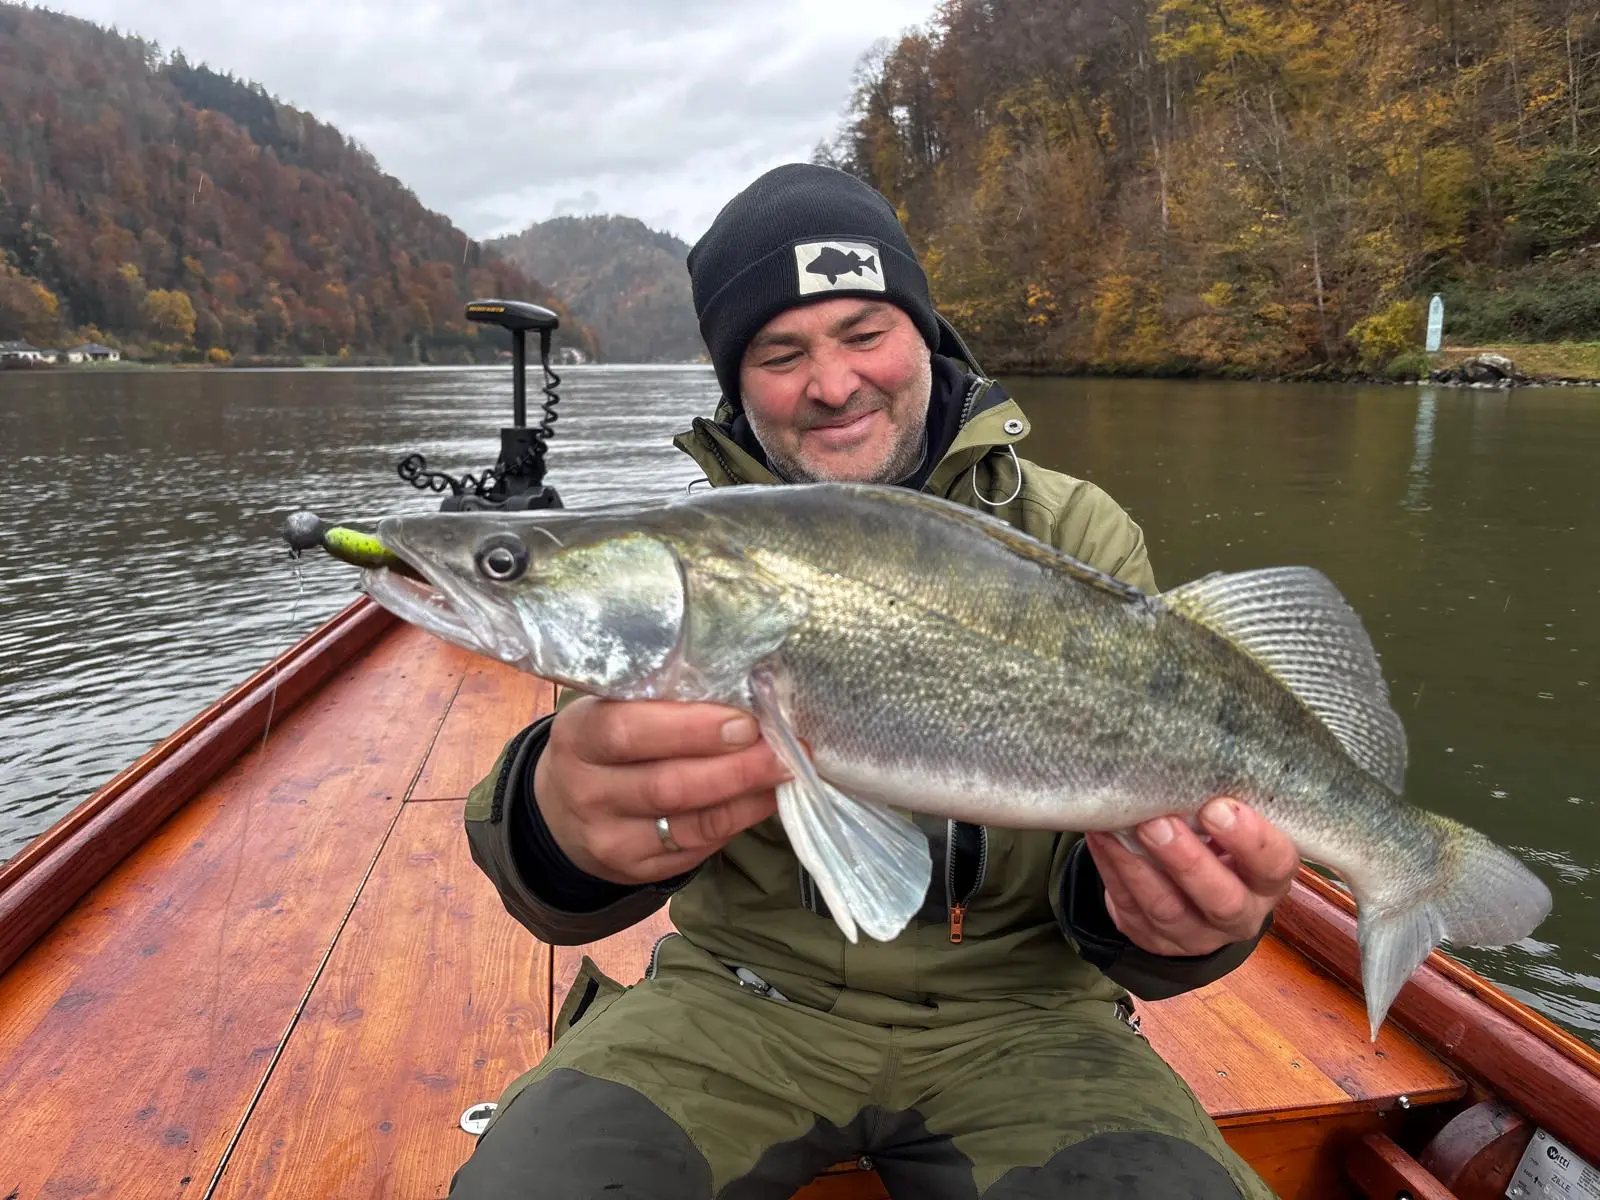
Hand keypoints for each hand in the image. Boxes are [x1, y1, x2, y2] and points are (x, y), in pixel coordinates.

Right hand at [534, 695, 789, 885]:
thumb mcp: (612, 709)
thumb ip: (663, 700)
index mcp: (578, 738)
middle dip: (736, 767)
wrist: (562, 810)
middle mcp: (587, 793)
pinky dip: (737, 821)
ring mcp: (610, 840)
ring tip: (786, 770)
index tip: (745, 721)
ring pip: (691, 823)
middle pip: (668, 785)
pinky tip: (763, 798)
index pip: (628, 732)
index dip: (691, 728)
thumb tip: (746, 691)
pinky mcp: (636, 870)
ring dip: (747, 795)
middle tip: (784, 748)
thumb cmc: (605, 744)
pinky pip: (698, 849)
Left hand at [1083, 799, 1298, 957]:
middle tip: (1160, 823)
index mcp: (1267, 882)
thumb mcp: (1234, 830)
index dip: (1251, 840)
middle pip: (1221, 899)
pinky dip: (1112, 868)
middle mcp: (1238, 914)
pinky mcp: (1151, 937)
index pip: (1274, 865)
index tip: (1221, 806)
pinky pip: (1129, 905)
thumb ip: (1225, 807)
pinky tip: (1100, 836)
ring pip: (1167, 908)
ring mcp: (1193, 934)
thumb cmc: (1218, 844)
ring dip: (1140, 866)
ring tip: (1122, 827)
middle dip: (1189, 861)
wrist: (1191, 898)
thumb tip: (1191, 758)